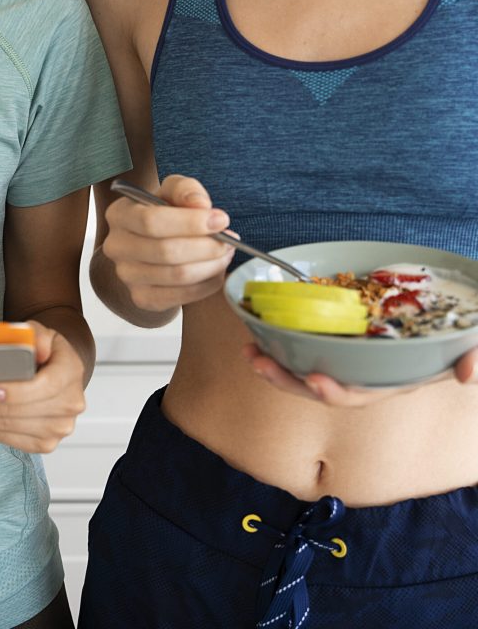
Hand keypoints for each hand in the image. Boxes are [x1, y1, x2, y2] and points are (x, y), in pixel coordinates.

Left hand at [0, 321, 84, 452]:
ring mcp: (57, 429)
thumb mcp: (42, 331)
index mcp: (71, 373)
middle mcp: (69, 406)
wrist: (58, 371)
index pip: (41, 387)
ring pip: (4, 427)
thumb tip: (31, 349)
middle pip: (14, 411)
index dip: (13, 392)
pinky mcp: (43, 444)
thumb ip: (36, 334)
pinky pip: (4, 438)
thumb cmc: (43, 349)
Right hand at [103, 174, 235, 311]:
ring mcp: (127, 276)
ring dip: (211, 265)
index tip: (221, 220)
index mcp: (119, 214)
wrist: (150, 249)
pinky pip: (182, 296)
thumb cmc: (164, 215)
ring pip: (177, 276)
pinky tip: (215, 270)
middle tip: (229, 241)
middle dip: (206, 247)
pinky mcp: (141, 298)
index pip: (151, 221)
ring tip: (226, 254)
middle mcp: (116, 247)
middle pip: (166, 251)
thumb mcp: (172, 193)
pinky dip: (207, 284)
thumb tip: (201, 206)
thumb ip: (186, 190)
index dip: (190, 222)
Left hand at [242, 343, 477, 405]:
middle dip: (286, 379)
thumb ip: (477, 356)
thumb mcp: (475, 342)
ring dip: (274, 362)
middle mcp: (364, 372)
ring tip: (248, 350)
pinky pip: (303, 343)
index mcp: (392, 379)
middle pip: (319, 386)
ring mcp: (347, 355)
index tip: (315, 381)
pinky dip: (280, 338)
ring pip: (304, 368)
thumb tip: (469, 373)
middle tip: (258, 361)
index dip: (337, 392)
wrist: (454, 310)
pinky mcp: (336, 333)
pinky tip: (259, 327)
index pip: (361, 394)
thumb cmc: (459, 332)